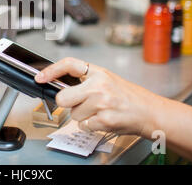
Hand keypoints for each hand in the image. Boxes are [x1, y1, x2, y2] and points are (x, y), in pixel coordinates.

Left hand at [35, 57, 159, 136]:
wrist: (150, 112)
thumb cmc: (129, 97)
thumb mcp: (107, 80)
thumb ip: (85, 81)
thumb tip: (60, 84)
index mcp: (99, 72)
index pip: (69, 65)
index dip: (51, 70)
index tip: (40, 77)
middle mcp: (99, 86)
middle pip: (63, 97)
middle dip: (67, 103)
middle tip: (80, 103)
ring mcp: (101, 103)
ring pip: (73, 114)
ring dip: (83, 116)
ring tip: (99, 111)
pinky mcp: (104, 120)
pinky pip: (84, 126)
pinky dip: (91, 126)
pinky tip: (103, 119)